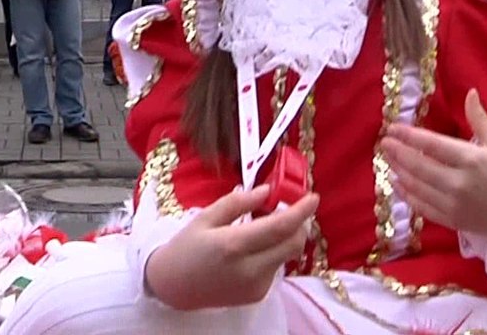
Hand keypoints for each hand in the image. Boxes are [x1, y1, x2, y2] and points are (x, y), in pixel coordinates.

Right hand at [144, 185, 318, 310]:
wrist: (174, 287)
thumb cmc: (186, 247)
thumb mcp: (206, 217)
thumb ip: (238, 203)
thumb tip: (266, 191)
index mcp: (233, 245)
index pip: (279, 227)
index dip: (301, 212)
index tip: (313, 197)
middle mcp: (249, 269)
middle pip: (293, 244)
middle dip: (299, 225)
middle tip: (288, 209)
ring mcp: (255, 285)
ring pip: (286, 256)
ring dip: (284, 238)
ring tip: (264, 227)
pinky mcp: (257, 295)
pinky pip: (275, 267)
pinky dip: (273, 252)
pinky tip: (254, 248)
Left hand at [381, 90, 486, 245]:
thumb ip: (480, 119)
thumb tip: (470, 92)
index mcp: (472, 160)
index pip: (432, 145)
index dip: (409, 136)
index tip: (392, 128)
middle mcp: (459, 183)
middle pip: (418, 166)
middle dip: (398, 153)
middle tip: (384, 142)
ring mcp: (455, 205)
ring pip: (417, 186)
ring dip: (400, 171)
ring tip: (389, 159)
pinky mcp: (454, 222)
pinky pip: (423, 208)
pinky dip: (408, 195)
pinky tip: (399, 184)